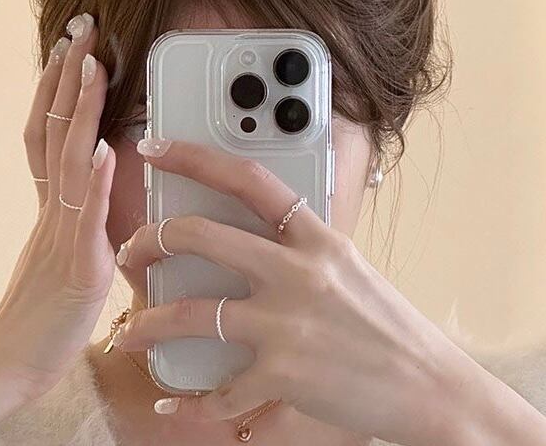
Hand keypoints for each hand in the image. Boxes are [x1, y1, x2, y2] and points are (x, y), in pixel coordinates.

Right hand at [0, 12, 115, 398]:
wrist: (14, 365)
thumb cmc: (44, 309)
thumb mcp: (59, 247)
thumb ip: (76, 209)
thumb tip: (95, 175)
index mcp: (50, 204)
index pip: (46, 131)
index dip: (54, 88)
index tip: (67, 49)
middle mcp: (51, 209)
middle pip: (54, 130)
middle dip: (69, 77)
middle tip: (82, 29)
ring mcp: (63, 234)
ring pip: (69, 160)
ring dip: (81, 110)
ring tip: (92, 65)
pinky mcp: (78, 266)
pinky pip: (87, 216)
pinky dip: (95, 179)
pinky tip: (107, 145)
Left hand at [112, 138, 483, 445]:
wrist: (428, 384)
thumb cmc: (388, 323)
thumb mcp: (346, 266)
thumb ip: (301, 247)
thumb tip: (256, 234)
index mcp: (315, 238)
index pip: (248, 181)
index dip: (195, 156)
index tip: (157, 149)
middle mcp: (296, 272)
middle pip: (203, 237)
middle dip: (152, 239)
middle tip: (131, 249)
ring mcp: (287, 323)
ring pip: (191, 314)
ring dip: (147, 325)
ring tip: (127, 331)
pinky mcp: (283, 376)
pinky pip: (219, 393)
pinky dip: (188, 405)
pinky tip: (171, 405)